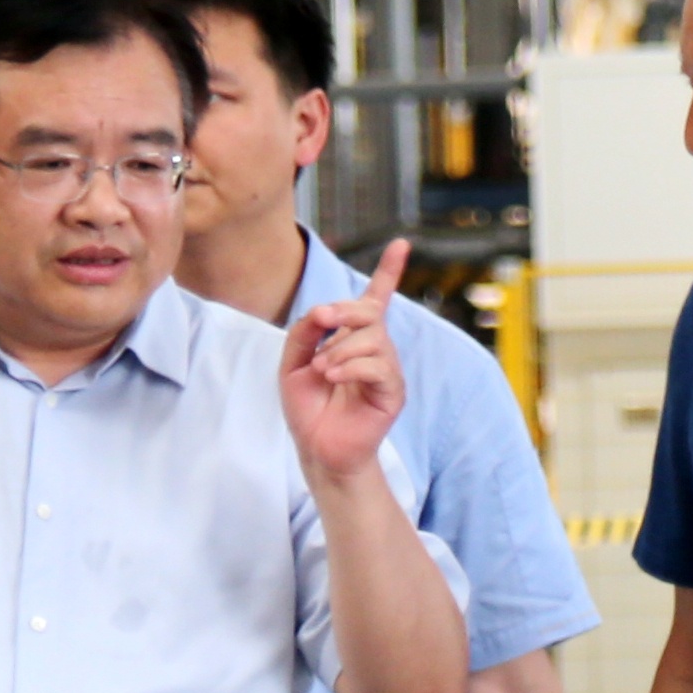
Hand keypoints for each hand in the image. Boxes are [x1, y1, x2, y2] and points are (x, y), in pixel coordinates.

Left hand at [279, 250, 410, 479]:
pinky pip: (378, 366)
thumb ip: (303, 332)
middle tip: (321, 322)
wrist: (317, 449)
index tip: (401, 244)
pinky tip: (332, 376)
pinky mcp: (392, 392)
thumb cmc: (308, 408)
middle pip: (369, 312)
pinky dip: (351, 366)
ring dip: (340, 348)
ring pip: (372, 338)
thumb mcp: (291, 363)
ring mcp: (386, 369)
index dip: (388, 271)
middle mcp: (374, 349)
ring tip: (322, 370)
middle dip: (343, 310)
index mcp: (352, 338)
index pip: (375, 299)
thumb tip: (323, 311)